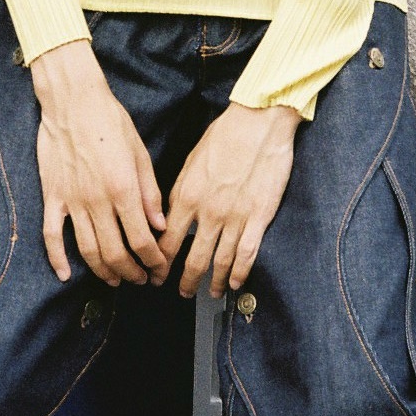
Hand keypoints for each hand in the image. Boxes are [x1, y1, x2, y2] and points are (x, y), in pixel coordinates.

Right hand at [31, 40, 167, 287]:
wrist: (72, 101)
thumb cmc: (109, 121)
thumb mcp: (139, 153)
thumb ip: (149, 192)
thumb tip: (160, 225)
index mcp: (123, 189)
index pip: (142, 240)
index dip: (154, 261)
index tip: (160, 270)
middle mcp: (97, 200)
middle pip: (115, 252)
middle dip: (131, 272)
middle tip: (140, 279)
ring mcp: (72, 201)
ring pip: (87, 250)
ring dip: (103, 271)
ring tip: (115, 280)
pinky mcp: (52, 197)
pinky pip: (52, 235)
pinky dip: (57, 259)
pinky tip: (65, 274)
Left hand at [158, 102, 300, 298]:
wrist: (259, 122)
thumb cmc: (225, 134)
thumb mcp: (191, 162)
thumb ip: (180, 192)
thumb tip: (169, 216)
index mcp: (187, 195)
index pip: (167, 240)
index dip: (160, 263)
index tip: (156, 273)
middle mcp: (209, 212)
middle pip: (193, 258)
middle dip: (184, 280)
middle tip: (181, 292)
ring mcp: (235, 217)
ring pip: (220, 261)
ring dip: (212, 282)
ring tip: (210, 292)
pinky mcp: (259, 216)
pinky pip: (247, 253)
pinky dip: (239, 272)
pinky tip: (234, 282)